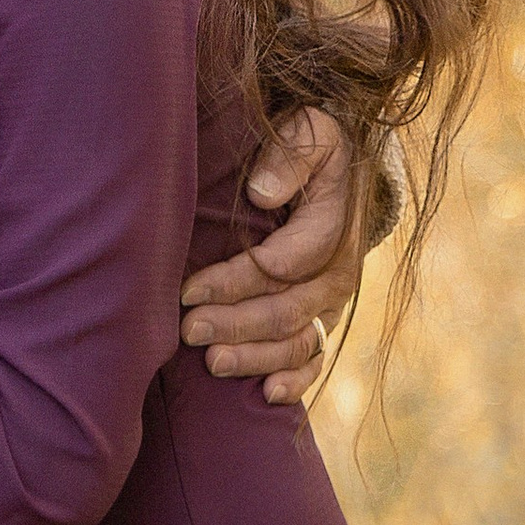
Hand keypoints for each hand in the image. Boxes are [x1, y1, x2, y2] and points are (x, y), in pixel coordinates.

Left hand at [179, 107, 367, 405]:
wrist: (336, 165)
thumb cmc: (311, 145)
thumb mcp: (309, 129)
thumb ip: (290, 155)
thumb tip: (262, 192)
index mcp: (333, 225)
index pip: (284, 263)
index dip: (235, 280)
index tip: (187, 288)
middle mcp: (337, 272)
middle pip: (287, 309)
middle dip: (235, 323)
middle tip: (188, 330)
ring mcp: (329, 303)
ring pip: (297, 342)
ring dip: (255, 357)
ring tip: (211, 363)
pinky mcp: (320, 320)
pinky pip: (314, 360)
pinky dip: (296, 381)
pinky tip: (265, 395)